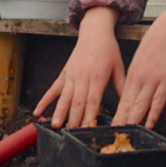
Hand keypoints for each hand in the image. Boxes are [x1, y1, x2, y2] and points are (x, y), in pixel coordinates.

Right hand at [35, 7, 123, 127]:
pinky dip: (44, 101)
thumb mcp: (120, 67)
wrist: (94, 32)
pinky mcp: (64, 74)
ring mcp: (71, 76)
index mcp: (98, 76)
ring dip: (59, 113)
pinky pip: (52, 89)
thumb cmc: (109, 50)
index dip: (90, 115)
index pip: (93, 100)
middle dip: (74, 119)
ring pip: (64, 98)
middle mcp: (82, 77)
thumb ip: (121, 86)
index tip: (88, 129)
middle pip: (78, 102)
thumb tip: (128, 104)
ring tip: (56, 126)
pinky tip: (37, 112)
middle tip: (72, 134)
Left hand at [112, 1, 165, 128]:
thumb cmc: (155, 46)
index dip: (116, 114)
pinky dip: (153, 113)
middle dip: (120, 121)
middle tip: (113, 135)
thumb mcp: (140, 63)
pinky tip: (150, 124)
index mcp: (132, 76)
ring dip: (133, 120)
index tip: (110, 126)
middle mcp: (139, 80)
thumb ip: (136, 79)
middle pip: (127, 105)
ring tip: (126, 133)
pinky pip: (158, 100)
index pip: (121, 100)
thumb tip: (131, 95)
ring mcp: (152, 81)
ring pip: (140, 104)